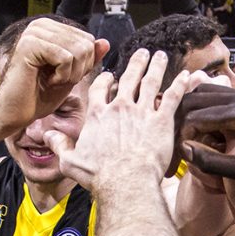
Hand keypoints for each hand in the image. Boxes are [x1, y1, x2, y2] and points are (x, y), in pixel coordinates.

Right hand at [0, 18, 104, 131]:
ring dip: (70, 74)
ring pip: (78, 50)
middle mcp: (41, 25)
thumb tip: (105, 42)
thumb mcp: (71, 75)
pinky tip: (45, 81)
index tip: (63, 76)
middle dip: (78, 70)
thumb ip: (87, 58)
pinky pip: (66, 57)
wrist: (14, 113)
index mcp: (50, 29)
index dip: (84, 64)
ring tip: (51, 81)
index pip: (88, 39)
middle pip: (86, 44)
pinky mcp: (30, 43)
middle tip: (56, 80)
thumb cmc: (38, 96)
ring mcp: (34, 32)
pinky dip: (62, 76)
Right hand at [49, 48, 195, 193]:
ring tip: (160, 56)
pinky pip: (172, 97)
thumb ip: (60, 145)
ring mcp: (141, 112)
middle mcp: (120, 107)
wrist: (124, 182)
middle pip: (128, 78)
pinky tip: (187, 76)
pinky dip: (180, 85)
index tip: (111, 76)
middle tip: (142, 53)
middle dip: (135, 63)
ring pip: (150, 82)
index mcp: (98, 114)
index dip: (105, 80)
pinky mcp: (161, 121)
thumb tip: (47, 135)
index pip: (100, 89)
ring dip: (156, 66)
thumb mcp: (70, 161)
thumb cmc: (98, 175)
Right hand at [178, 88, 234, 198]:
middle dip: (186, 117)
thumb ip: (214, 160)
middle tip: (176, 142)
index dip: (181, 133)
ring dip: (200, 115)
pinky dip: (216, 115)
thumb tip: (184, 148)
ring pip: (216, 97)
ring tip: (191, 140)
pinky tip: (213, 137)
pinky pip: (232, 103)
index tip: (175, 153)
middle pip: (203, 96)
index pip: (198, 113)